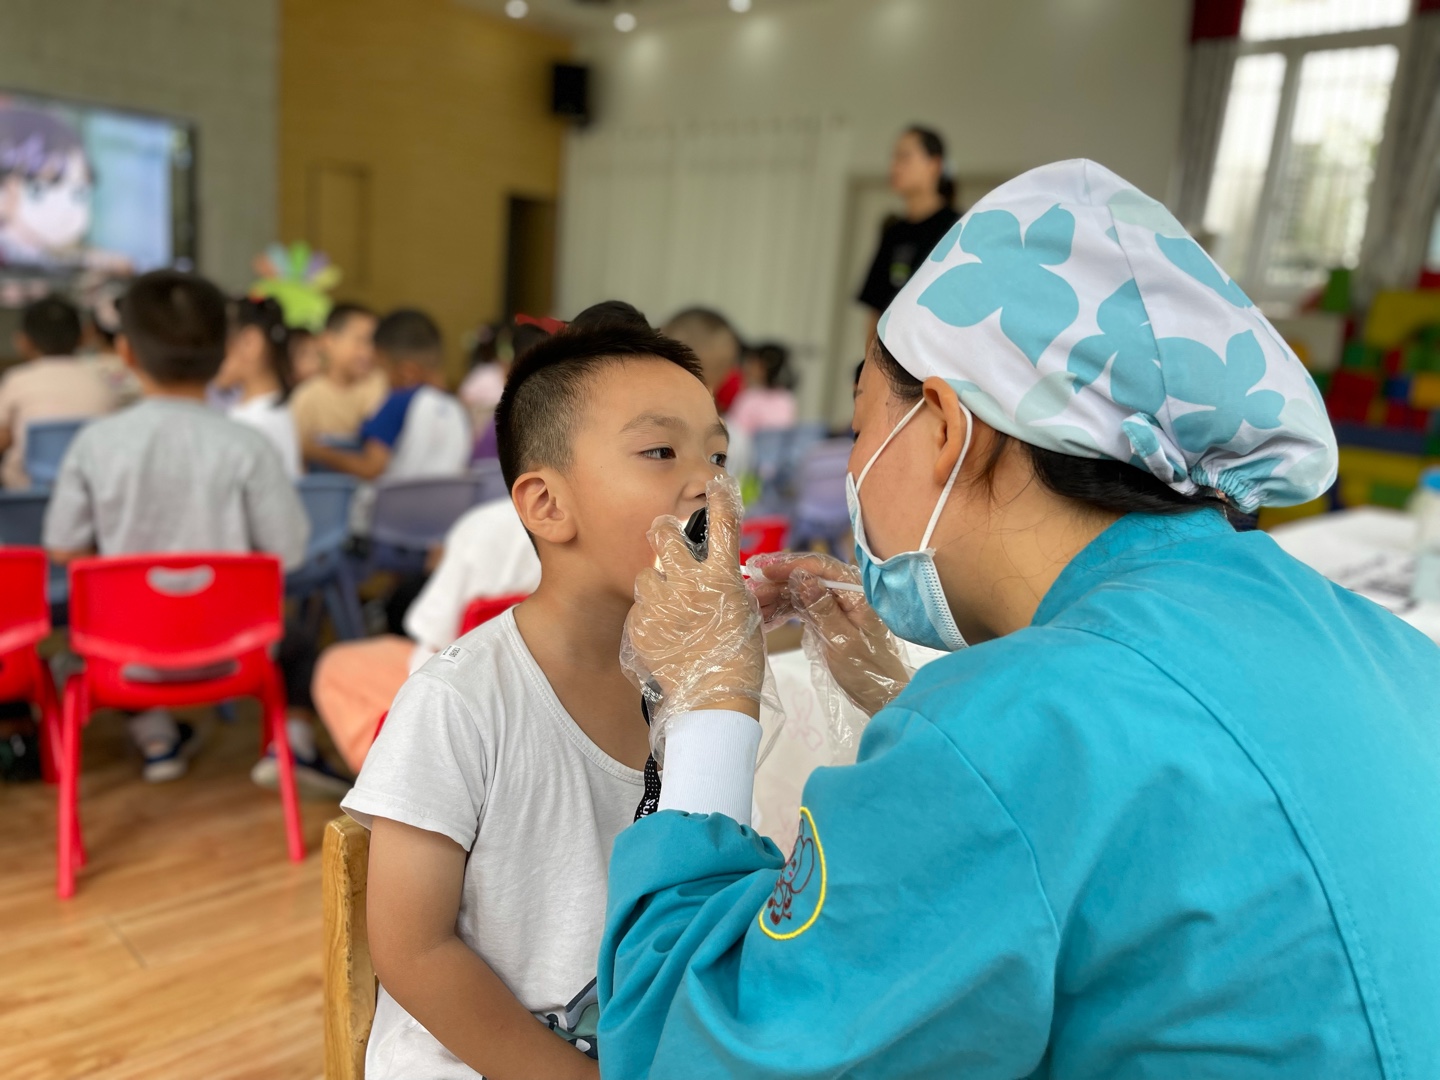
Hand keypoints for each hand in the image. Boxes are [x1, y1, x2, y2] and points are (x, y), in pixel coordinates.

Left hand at [621, 474, 765, 734]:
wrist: (714, 698)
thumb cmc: (739, 657)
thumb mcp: (745, 612)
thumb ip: (728, 584)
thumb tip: (721, 568)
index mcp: (722, 577)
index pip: (723, 524)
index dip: (720, 497)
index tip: (716, 482)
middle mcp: (689, 583)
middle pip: (662, 534)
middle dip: (663, 530)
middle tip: (665, 536)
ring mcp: (661, 604)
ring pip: (646, 575)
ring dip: (657, 585)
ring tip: (671, 608)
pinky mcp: (640, 625)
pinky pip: (641, 609)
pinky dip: (651, 617)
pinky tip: (665, 634)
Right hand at [748, 552, 910, 715]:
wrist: (881, 696)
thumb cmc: (867, 670)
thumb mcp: (842, 640)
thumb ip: (823, 608)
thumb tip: (802, 577)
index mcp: (857, 592)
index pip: (821, 568)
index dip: (790, 566)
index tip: (764, 570)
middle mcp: (846, 593)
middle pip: (807, 578)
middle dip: (777, 583)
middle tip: (749, 591)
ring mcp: (836, 606)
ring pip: (800, 593)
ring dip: (776, 598)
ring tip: (752, 605)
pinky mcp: (827, 619)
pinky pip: (801, 609)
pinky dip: (783, 612)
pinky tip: (764, 617)